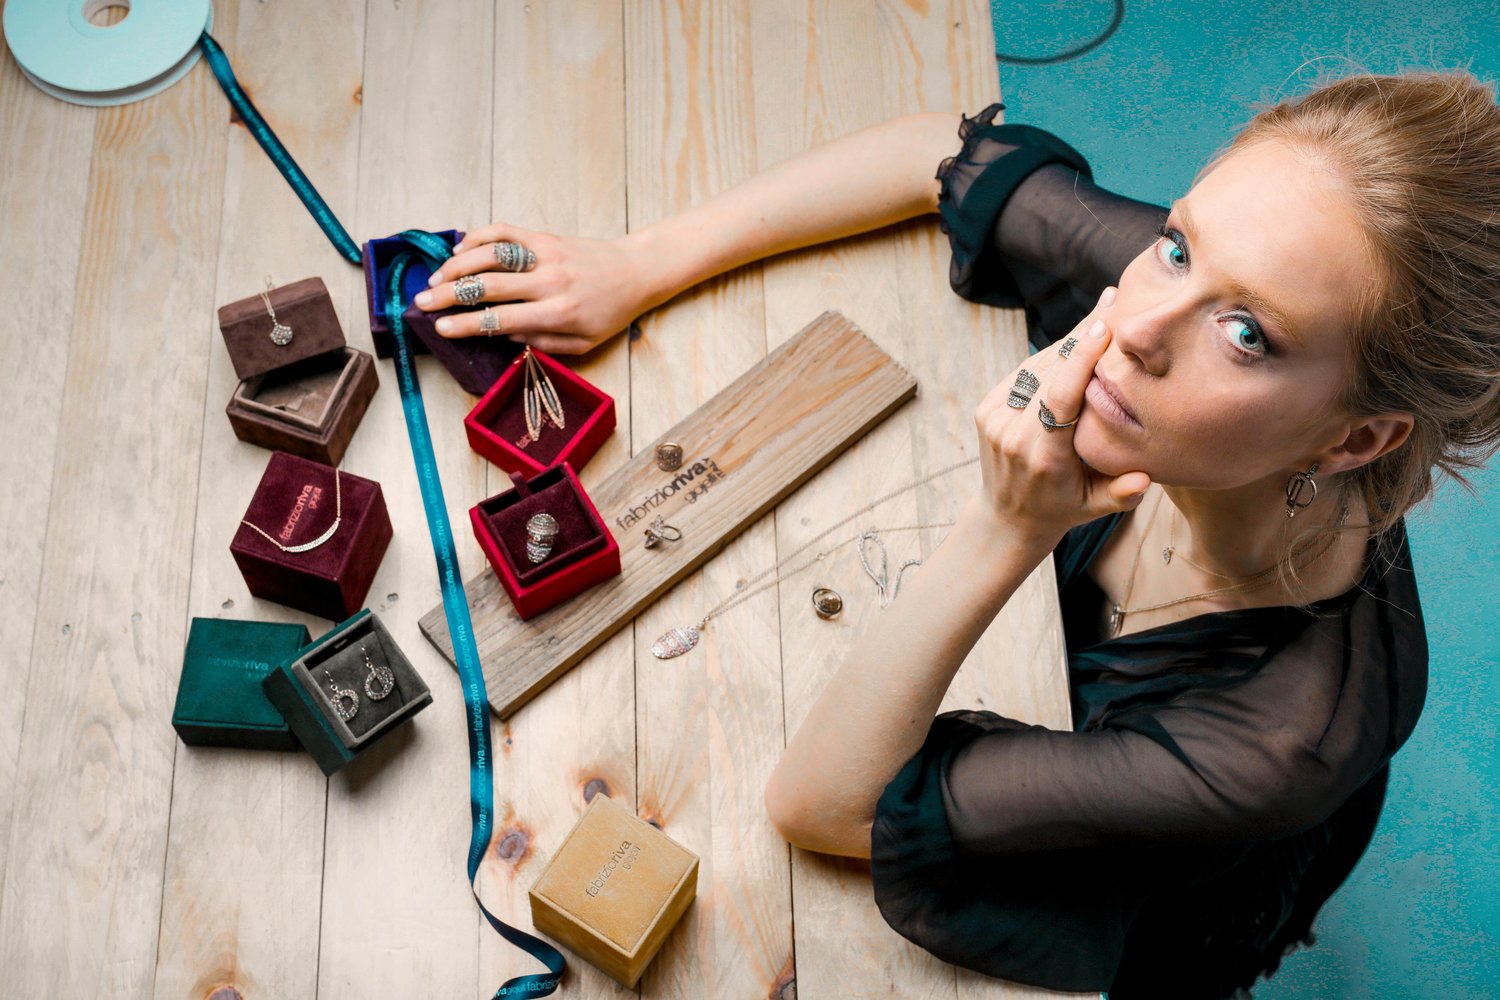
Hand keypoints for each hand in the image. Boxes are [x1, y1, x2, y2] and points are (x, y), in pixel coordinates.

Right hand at [412, 223, 651, 354]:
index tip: (440, 328)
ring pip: (491, 254)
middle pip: (489, 285)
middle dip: (449, 295)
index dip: (466, 324)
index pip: (502, 319)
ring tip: (435, 278)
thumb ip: (543, 344)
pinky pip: (505, 232)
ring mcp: (546, 254)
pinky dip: (478, 238)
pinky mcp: (545, 236)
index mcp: (558, 313)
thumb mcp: (583, 344)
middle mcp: (549, 281)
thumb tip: (505, 336)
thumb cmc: (608, 314)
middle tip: (422, 302)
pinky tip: (459, 250)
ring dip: (457, 264)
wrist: (635, 272)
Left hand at [970, 286, 1151, 545]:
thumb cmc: (1062, 509)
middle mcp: (1013, 433)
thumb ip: (1121, 494)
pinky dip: (1051, 356)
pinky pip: (1025, 372)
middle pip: (1050, 371)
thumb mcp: (1094, 509)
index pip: (1059, 398)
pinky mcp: (987, 407)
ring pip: (1037, 366)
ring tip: (1103, 312)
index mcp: (1041, 455)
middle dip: (1082, 336)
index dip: (1079, 359)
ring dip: (1069, 341)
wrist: (1006, 517)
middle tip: (1114, 300)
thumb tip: (1147, 477)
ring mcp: (995, 417)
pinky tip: (1078, 338)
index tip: (1102, 327)